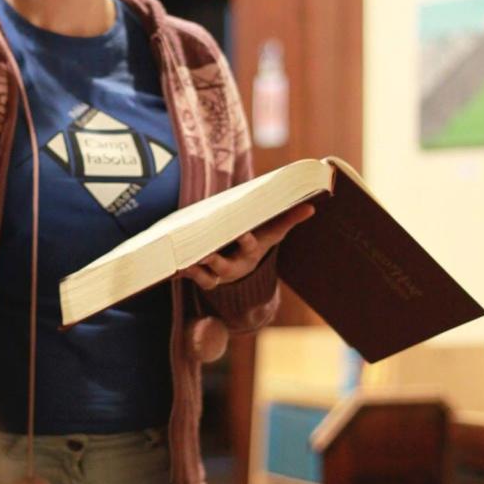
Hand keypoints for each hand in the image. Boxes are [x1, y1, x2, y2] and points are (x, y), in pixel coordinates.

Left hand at [180, 201, 314, 291]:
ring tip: (183, 261)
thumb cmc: (259, 240)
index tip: (241, 233)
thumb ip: (289, 219)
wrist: (244, 265)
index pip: (249, 247)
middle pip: (224, 266)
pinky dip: (181, 271)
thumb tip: (311, 205)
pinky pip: (191, 277)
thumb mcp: (273, 232)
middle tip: (204, 253)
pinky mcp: (202, 275)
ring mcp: (217, 273)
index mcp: (251, 252)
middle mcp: (234, 266)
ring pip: (206, 277)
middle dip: (214, 261)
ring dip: (195, 270)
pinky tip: (171, 264)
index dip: (245, 241)